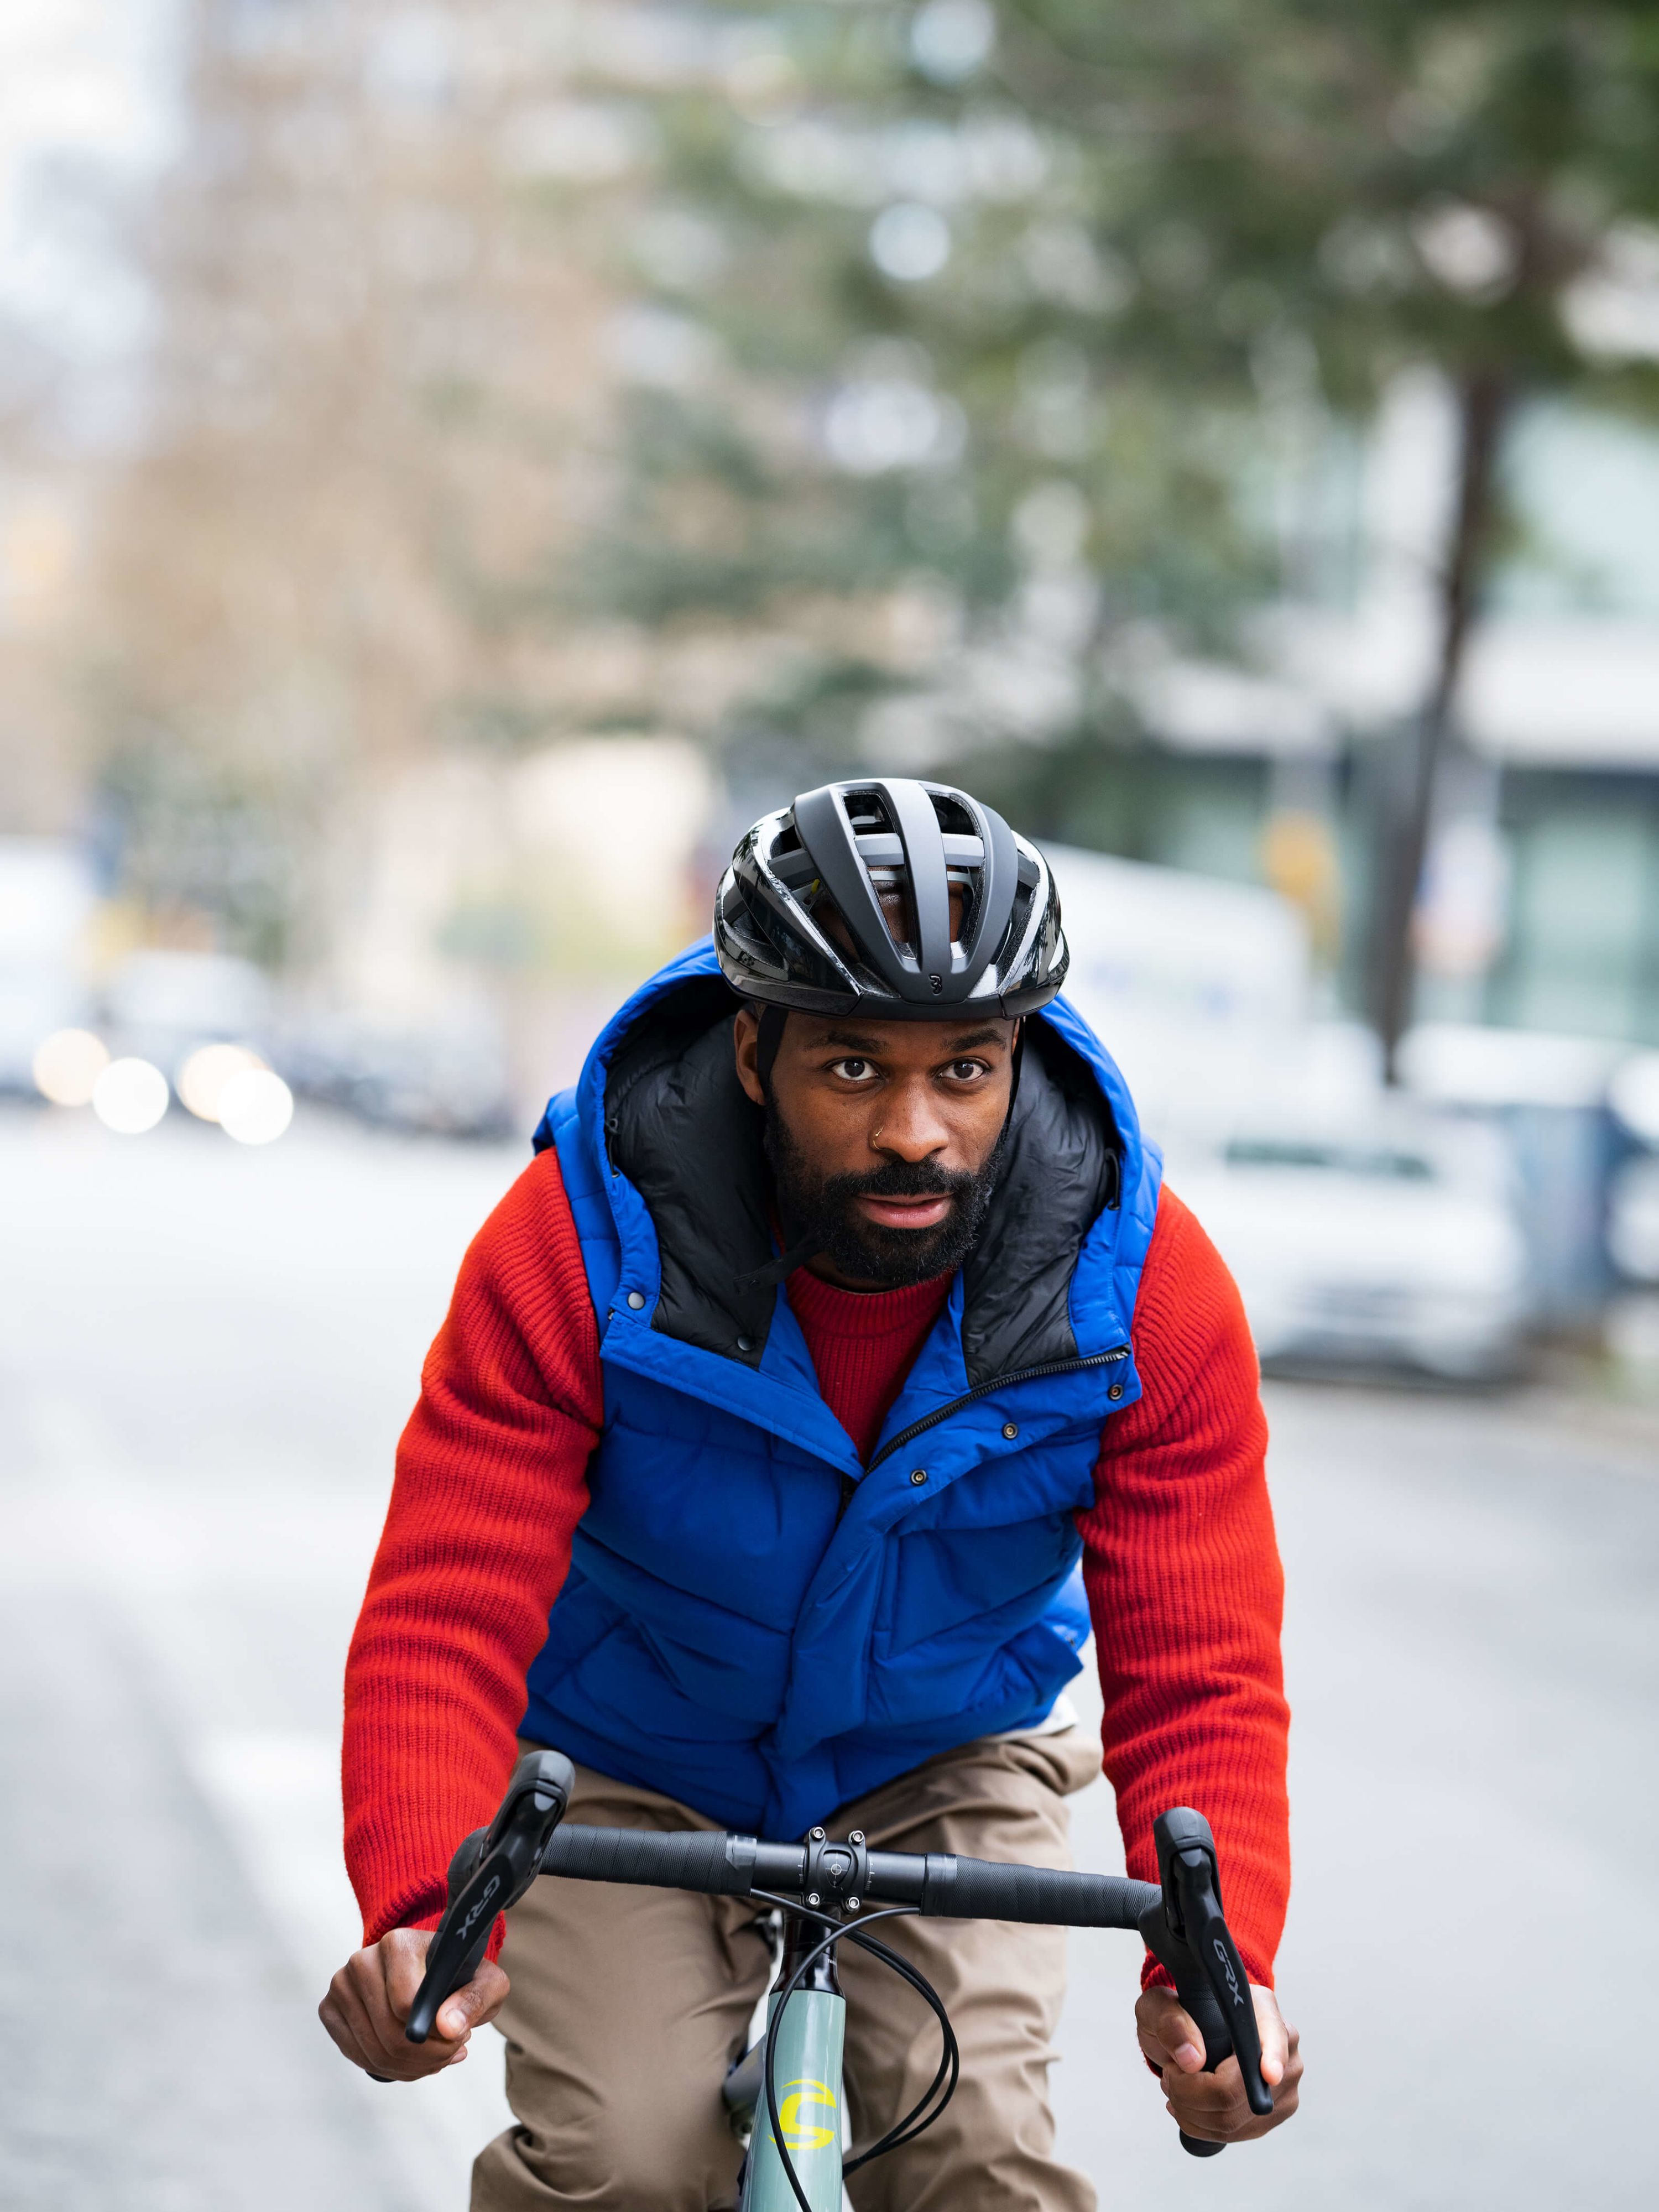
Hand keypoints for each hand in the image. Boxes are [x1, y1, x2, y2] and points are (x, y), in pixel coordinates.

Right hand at [319, 1927, 509, 2081]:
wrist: (429, 1967)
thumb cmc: (457, 1974)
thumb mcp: (486, 1982)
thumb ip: (475, 2000)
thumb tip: (449, 2028)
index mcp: (398, 1943)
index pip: (408, 2005)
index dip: (439, 2035)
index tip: (462, 2035)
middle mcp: (362, 1959)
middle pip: (390, 2034)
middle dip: (427, 2057)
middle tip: (452, 2051)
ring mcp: (341, 1984)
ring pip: (373, 2051)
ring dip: (411, 2066)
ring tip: (436, 2055)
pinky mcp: (329, 2008)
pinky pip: (356, 2056)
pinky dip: (388, 2068)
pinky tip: (411, 2059)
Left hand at [1135, 1983, 1300, 2144]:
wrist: (1190, 2035)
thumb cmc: (1179, 2016)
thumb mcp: (1159, 2006)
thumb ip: (1170, 2022)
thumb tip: (1192, 2060)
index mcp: (1262, 2009)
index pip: (1274, 2035)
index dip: (1274, 2057)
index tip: (1268, 2074)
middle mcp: (1284, 2047)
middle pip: (1246, 2089)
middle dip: (1195, 2092)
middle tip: (1169, 2077)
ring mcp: (1283, 2084)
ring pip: (1236, 2118)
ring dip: (1193, 2112)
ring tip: (1174, 2089)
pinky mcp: (1272, 2114)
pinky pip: (1236, 2133)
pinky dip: (1201, 2126)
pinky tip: (1185, 2108)